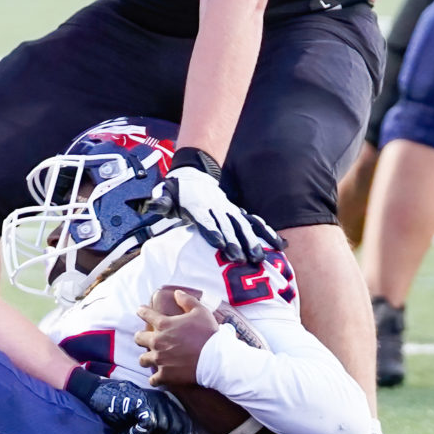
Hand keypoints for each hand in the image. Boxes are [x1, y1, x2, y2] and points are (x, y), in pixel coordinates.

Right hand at [67, 366, 192, 433]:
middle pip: (177, 427)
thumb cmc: (120, 411)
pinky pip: (148, 425)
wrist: (98, 394)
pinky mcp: (141, 402)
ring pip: (163, 427)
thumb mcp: (143, 422)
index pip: (185, 423)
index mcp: (166, 404)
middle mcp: (162, 401)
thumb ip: (159, 433)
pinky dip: (138, 433)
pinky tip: (129, 432)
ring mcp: (152, 400)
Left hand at [136, 289, 219, 386]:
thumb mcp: (201, 312)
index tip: (141, 311)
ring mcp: (160, 359)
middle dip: (141, 338)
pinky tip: (158, 378)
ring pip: (143, 360)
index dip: (142, 311)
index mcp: (164, 324)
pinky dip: (156, 379)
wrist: (217, 360)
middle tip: (146, 339)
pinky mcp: (165, 375)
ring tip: (150, 360)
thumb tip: (176, 293)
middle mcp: (157, 341)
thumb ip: (187, 300)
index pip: (145, 314)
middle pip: (138, 339)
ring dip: (146, 359)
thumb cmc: (209, 334)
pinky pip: (153, 380)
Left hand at [144, 148, 282, 264]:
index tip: (220, 244)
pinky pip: (256, 222)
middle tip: (241, 260)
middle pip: (228, 226)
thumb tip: (153, 205)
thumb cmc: (178, 190)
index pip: (206, 220)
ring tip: (260, 258)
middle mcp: (217, 208)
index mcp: (198, 206)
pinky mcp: (238, 213)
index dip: (213, 231)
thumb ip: (162, 200)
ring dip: (253, 241)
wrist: (194, 174)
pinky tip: (280, 245)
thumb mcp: (166, 192)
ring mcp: (230, 211)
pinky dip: (268, 233)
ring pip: (244, 226)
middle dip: (235, 242)